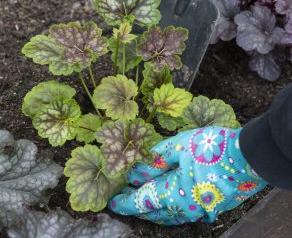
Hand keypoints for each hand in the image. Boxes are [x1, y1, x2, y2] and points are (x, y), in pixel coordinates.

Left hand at [109, 127, 266, 224]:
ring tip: (142, 202)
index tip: (113, 201)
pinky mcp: (209, 209)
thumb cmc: (212, 148)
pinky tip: (166, 203)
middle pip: (153, 212)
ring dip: (152, 210)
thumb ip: (155, 161)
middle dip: (137, 206)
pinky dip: (169, 211)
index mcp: (175, 193)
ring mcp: (199, 211)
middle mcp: (185, 208)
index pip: (143, 200)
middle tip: (125, 199)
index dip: (126, 201)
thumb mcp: (179, 146)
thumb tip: (134, 172)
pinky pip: (182, 214)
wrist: (249, 157)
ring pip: (168, 217)